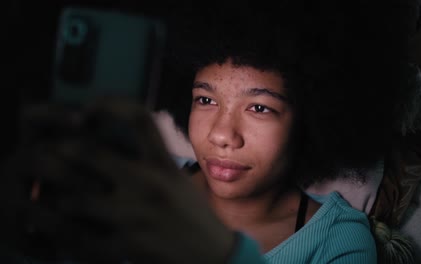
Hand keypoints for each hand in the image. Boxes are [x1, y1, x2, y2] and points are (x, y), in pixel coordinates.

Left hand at [0, 98, 234, 262]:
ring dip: (59, 201)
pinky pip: (80, 239)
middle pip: (89, 154)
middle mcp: (149, 183)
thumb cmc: (192, 214)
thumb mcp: (177, 178)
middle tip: (48, 158)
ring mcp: (136, 215)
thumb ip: (150, 159)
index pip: (138, 118)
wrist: (212, 254)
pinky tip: (64, 233)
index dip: (109, 105)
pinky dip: (65, 236)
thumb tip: (111, 144)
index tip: (86, 111)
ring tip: (54, 201)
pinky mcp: (128, 245)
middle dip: (61, 155)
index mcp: (163, 164)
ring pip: (73, 200)